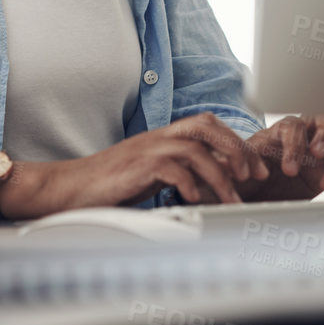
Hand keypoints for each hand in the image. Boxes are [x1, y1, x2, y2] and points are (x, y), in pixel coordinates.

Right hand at [13, 113, 270, 215]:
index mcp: (162, 137)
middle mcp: (157, 137)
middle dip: (237, 148)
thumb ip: (177, 174)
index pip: (207, 126)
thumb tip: (211, 184)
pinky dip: (189, 182)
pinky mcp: (136, 166)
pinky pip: (171, 167)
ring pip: (195, 149)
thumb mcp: (149, 176)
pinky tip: (196, 198)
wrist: (67, 188)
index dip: (236, 143)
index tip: (255, 169)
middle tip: (255, 175)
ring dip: (220, 175)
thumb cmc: (106, 186)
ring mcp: (146, 149)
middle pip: (207, 125)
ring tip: (233, 199)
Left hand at [237, 114, 323, 200]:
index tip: (289, 170)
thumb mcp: (239, 166)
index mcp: (280, 130)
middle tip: (316, 155)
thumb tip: (224, 164)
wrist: (259, 192)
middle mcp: (304, 134)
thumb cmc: (248, 173)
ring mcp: (320, 148)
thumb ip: (236, 162)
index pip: (294, 127)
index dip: (294, 146)